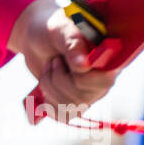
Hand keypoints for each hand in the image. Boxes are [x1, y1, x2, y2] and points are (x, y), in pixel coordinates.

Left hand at [10, 0, 118, 118]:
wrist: (36, 36)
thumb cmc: (53, 29)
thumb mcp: (61, 29)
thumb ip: (73, 44)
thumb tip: (84, 66)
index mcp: (107, 61)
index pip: (104, 82)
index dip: (79, 77)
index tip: (59, 60)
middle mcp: (102, 81)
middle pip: (82, 99)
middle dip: (57, 80)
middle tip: (53, 61)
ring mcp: (88, 94)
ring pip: (69, 109)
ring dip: (49, 87)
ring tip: (49, 67)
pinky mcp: (73, 103)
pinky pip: (61, 115)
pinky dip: (46, 101)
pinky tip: (44, 85)